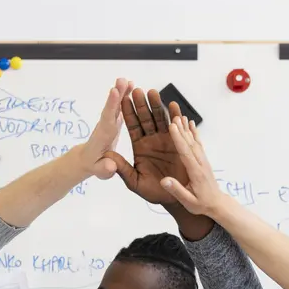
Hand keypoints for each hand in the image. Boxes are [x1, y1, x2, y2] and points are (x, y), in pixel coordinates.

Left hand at [78, 78, 135, 179]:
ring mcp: (110, 123)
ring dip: (122, 93)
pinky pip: (121, 109)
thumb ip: (104, 168)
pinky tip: (131, 88)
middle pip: (111, 109)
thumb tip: (111, 165)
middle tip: (121, 80)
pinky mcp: (114, 122)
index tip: (114, 92)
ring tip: (128, 81)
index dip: (111, 106)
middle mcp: (106, 127)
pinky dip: (126, 98)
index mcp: (103, 137)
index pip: (107, 119)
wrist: (88, 160)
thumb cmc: (95, 166)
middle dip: (117, 95)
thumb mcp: (100, 171)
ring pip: (117, 106)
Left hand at [105, 88, 188, 204]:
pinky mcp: (179, 142)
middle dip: (141, 104)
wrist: (174, 198)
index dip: (127, 112)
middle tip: (137, 90)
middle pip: (145, 117)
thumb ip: (122, 168)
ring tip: (153, 92)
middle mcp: (152, 139)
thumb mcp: (134, 181)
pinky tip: (173, 106)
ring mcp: (166, 139)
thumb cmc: (153, 192)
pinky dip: (176, 116)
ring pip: (160, 118)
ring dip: (157, 105)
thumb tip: (108, 157)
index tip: (122, 99)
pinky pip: (177, 126)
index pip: (132, 125)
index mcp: (139, 146)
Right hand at [159, 116, 227, 216]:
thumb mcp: (188, 201)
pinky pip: (198, 143)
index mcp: (195, 173)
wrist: (217, 204)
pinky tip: (190, 123)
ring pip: (194, 141)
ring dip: (186, 128)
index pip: (185, 153)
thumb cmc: (201, 204)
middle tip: (173, 116)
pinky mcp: (203, 160)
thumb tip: (164, 180)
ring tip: (179, 115)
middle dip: (181, 129)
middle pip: (190, 143)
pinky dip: (194, 132)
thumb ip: (177, 190)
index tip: (172, 127)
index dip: (179, 139)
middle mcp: (200, 163)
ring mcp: (203, 160)